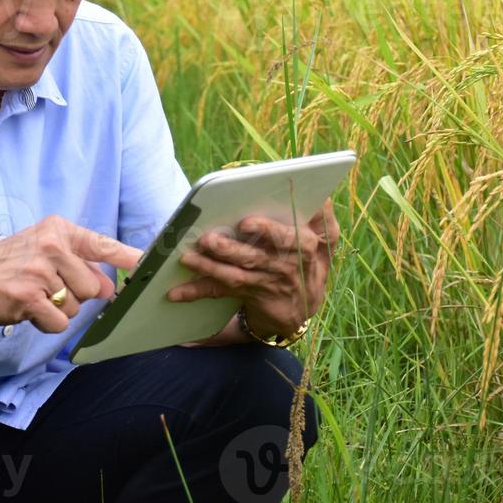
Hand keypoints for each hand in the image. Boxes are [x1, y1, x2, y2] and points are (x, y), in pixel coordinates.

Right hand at [0, 215, 142, 333]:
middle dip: (75, 296)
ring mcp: (39, 271)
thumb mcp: (45, 253)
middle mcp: (51, 245)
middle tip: (48, 288)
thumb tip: (108, 288)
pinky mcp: (29, 296)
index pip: (101, 244)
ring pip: (76, 306)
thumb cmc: (12, 266)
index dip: (128, 257)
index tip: (148, 263)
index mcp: (57, 230)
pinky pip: (59, 322)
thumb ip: (80, 265)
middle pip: (92, 286)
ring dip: (58, 309)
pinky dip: (46, 323)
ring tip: (34, 296)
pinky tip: (28, 310)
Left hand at [165, 198, 339, 336]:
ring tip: (186, 257)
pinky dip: (196, 291)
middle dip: (229, 249)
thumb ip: (324, 217)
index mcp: (305, 247)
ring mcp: (264, 283)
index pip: (288, 238)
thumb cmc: (310, 261)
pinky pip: (220, 292)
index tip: (246, 223)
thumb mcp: (328, 241)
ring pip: (233, 275)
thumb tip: (321, 195)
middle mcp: (284, 267)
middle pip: (254, 257)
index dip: (267, 231)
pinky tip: (175, 292)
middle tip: (208, 239)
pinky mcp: (247, 296)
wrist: (302, 307)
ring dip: (208, 267)